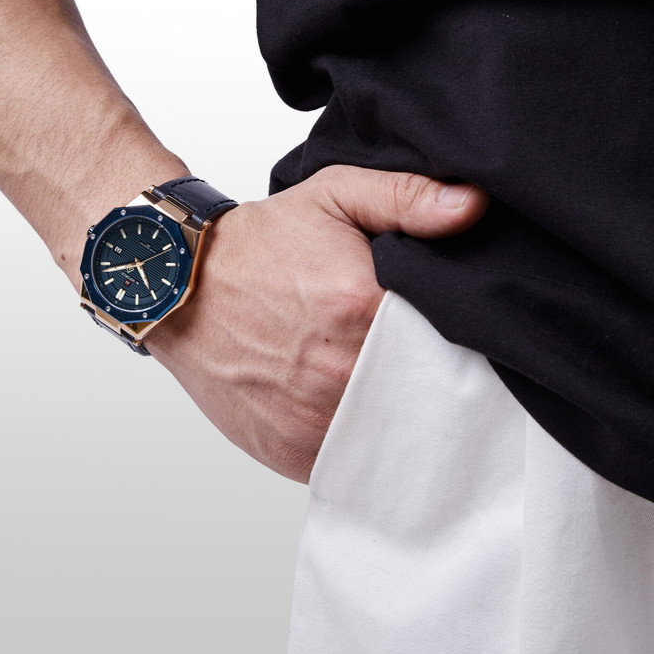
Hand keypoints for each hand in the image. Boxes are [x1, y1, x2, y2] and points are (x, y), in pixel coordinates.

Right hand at [145, 165, 487, 482]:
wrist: (180, 285)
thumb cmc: (258, 245)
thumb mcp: (334, 195)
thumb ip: (409, 198)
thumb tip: (473, 208)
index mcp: (362, 307)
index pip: (449, 341)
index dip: (450, 336)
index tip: (437, 329)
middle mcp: (340, 372)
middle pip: (420, 392)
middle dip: (420, 377)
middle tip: (399, 351)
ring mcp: (313, 419)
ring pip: (386, 433)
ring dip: (386, 413)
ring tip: (364, 375)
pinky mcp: (289, 452)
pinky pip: (346, 458)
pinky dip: (349, 438)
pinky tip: (334, 401)